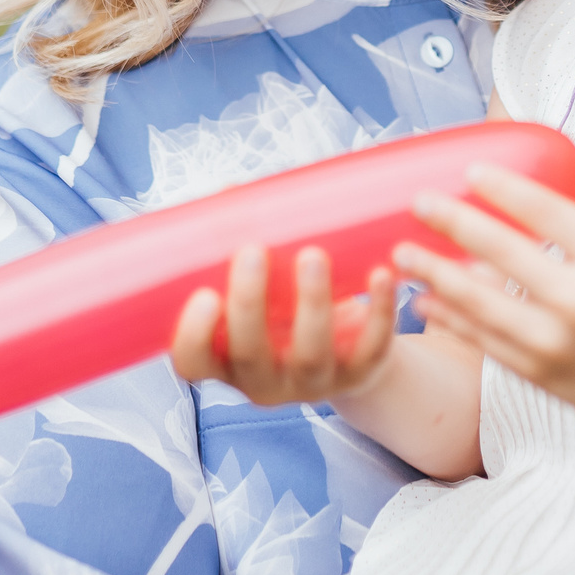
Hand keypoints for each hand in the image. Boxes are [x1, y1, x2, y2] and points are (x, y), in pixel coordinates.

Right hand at [169, 245, 398, 405]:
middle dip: (249, 304)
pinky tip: (381, 275)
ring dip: (312, 303)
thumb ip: (239, 243)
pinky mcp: (358, 373)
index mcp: (225, 358)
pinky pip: (370, 350)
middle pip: (249, 355)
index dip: (193, 336)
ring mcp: (312, 382)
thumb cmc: (286, 304)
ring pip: (310, 354)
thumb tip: (229, 192)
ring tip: (313, 254)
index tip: (205, 293)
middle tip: (252, 250)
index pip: (193, 362)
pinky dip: (379, 313)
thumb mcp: (261, 282)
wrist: (349, 348)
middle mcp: (264, 379)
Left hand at [397, 162, 574, 443]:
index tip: (469, 171)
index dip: (505, 189)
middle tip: (419, 202)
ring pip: (482, 301)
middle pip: (504, 251)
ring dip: (436, 275)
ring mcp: (556, 341)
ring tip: (402, 255)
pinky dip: (450, 319)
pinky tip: (424, 302)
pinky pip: (483, 340)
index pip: (547, 212)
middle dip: (454, 224)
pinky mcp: (539, 374)